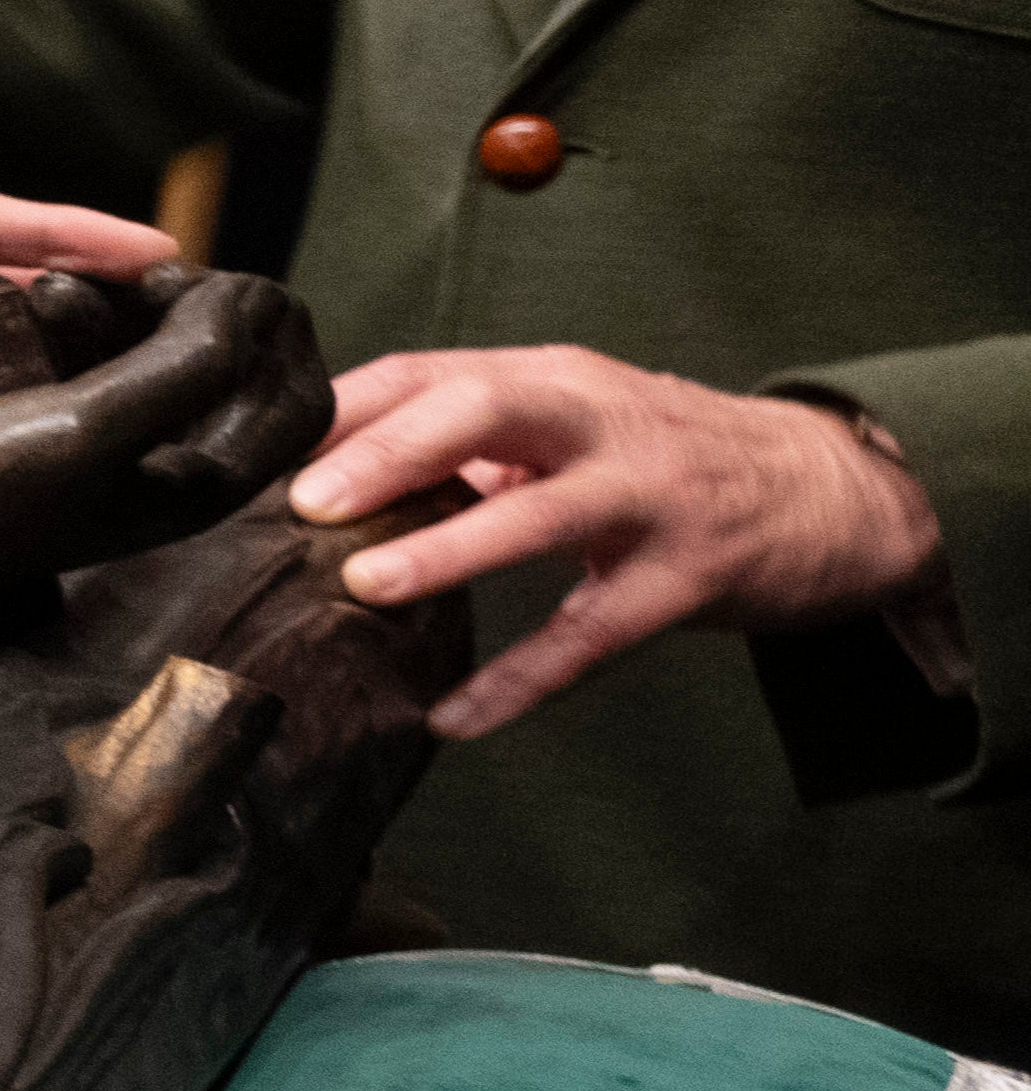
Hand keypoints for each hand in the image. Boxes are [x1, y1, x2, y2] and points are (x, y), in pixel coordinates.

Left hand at [296, 346, 946, 744]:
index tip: (260, 449)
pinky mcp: (690, 575)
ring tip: (367, 586)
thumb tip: (322, 475)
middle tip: (307, 500)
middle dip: (394, 450)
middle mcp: (601, 422)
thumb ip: (465, 439)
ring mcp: (652, 497)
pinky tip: (456, 718)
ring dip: (452, 550)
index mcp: (553, 380)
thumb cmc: (663, 454)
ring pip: (545, 516)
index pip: (431, 371)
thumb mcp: (570, 420)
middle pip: (490, 409)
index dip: (345, 407)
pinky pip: (594, 634)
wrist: (830, 486)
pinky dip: (523, 681)